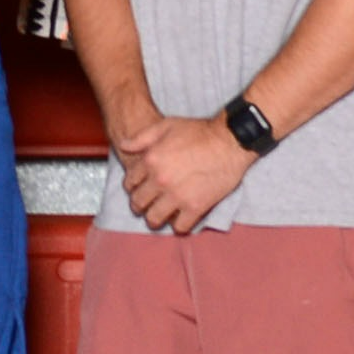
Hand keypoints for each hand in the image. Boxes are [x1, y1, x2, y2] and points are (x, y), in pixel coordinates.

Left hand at [118, 114, 253, 234]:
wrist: (230, 141)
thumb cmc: (199, 131)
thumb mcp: (166, 126)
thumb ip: (142, 138)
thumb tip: (124, 146)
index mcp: (151, 160)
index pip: (130, 183)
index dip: (133, 186)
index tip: (139, 188)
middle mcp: (161, 180)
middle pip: (138, 203)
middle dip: (140, 204)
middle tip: (147, 203)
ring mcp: (177, 195)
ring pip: (154, 219)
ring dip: (155, 218)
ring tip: (160, 213)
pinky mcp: (196, 207)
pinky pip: (179, 227)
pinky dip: (178, 225)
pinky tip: (180, 218)